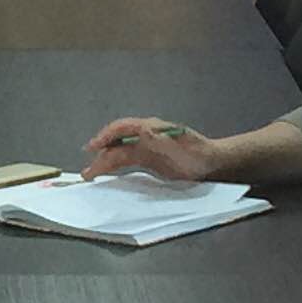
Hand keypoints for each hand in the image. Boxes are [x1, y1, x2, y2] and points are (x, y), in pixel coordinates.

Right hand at [79, 118, 221, 182]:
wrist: (212, 162)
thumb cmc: (199, 152)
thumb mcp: (183, 143)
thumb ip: (162, 138)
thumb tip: (142, 131)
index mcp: (152, 128)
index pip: (123, 127)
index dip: (107, 135)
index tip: (94, 146)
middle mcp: (145, 136)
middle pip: (118, 143)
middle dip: (101, 155)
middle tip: (88, 172)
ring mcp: (146, 147)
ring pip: (119, 153)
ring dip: (104, 162)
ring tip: (90, 174)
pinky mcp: (148, 159)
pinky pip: (126, 160)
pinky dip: (114, 166)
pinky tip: (106, 175)